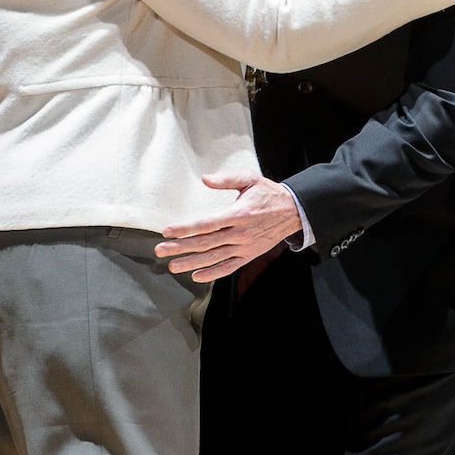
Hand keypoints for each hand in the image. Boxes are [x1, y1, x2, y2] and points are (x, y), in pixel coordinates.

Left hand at [155, 172, 302, 281]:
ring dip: (192, 263)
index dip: (185, 228)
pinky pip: (229, 267)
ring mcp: (244, 247)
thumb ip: (226, 179)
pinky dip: (213, 273)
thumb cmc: (268, 194)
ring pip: (214, 258)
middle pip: (205, 243)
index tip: (168, 231)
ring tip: (172, 266)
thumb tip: (205, 179)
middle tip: (160, 250)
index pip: (206, 224)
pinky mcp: (249, 255)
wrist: (293, 211)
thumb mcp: (250, 180)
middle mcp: (240, 233)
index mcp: (238, 214)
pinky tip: (197, 275)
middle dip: (180, 247)